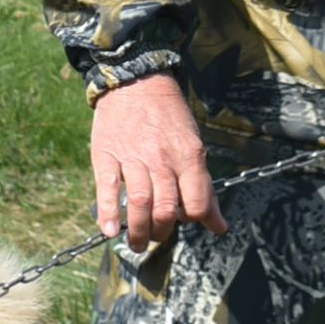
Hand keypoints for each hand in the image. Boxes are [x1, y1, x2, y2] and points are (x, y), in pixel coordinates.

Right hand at [90, 74, 225, 252]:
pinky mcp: (106, 155)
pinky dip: (107, 213)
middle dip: (163, 231)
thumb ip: (203, 185)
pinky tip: (108, 230)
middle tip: (157, 236)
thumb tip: (218, 225)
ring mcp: (132, 157)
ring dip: (138, 231)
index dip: (194, 219)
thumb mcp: (194, 143)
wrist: (136, 80)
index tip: (186, 220)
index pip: (197, 203)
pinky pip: (107, 189)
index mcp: (189, 155)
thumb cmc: (169, 115)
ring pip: (139, 204)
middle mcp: (162, 158)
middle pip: (166, 209)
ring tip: (137, 242)